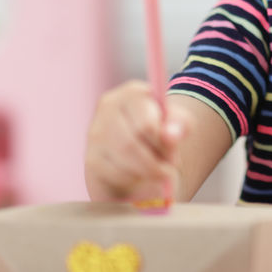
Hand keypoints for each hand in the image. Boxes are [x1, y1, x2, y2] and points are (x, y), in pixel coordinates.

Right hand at [84, 80, 185, 201]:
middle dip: (155, 161)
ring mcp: (96, 132)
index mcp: (132, 92)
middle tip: (169, 169)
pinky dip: (132, 179)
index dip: (162, 143)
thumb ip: (179, 125)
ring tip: (160, 171)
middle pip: (131, 144)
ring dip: (146, 171)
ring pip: (122, 160)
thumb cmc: (160, 132)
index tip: (173, 150)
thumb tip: (171, 136)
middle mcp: (108, 107)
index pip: (146, 124)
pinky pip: (114, 174)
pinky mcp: (92, 157)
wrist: (139, 152)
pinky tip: (140, 174)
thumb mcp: (177, 124)